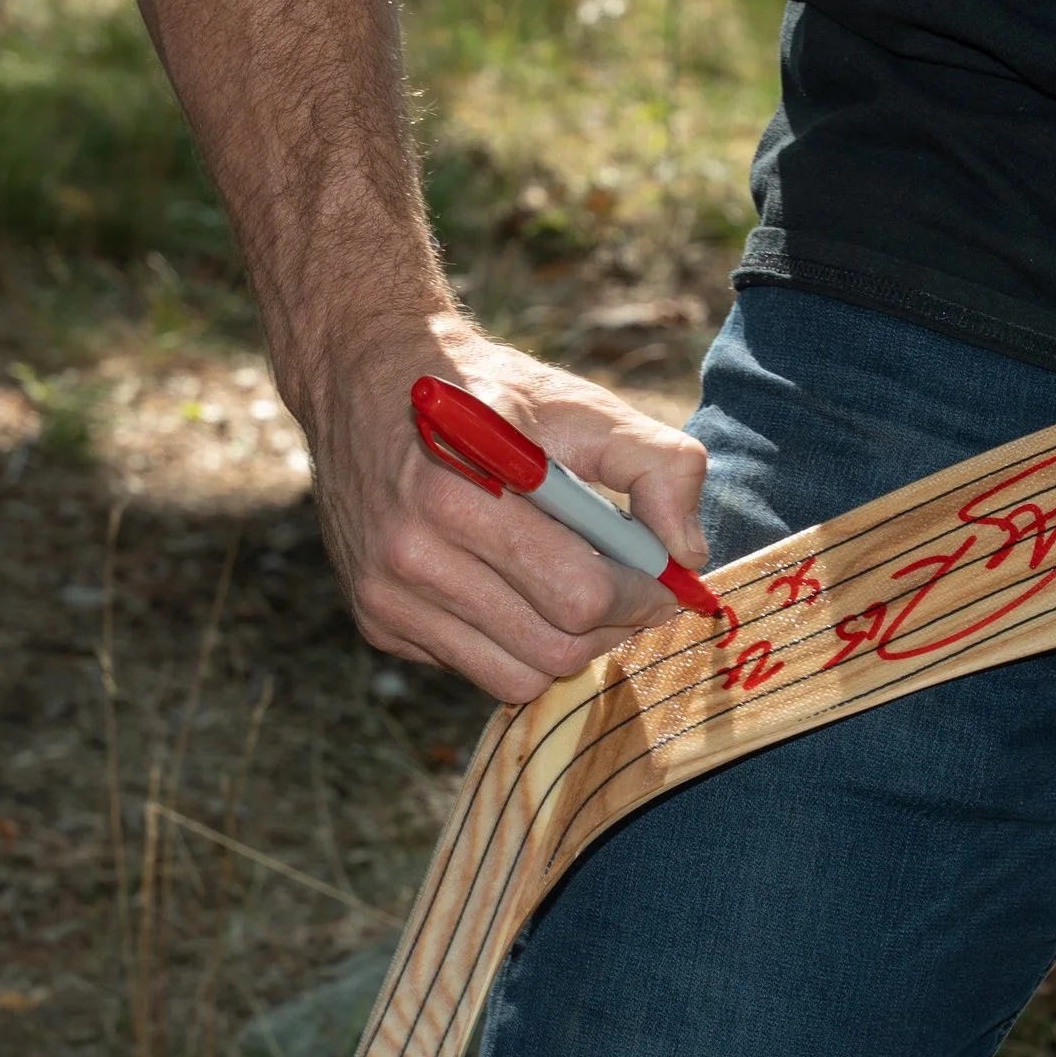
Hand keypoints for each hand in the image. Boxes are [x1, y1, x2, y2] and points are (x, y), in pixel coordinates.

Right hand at [294, 314, 709, 703]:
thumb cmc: (492, 394)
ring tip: (579, 590)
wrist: (366, 379)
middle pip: (556, 648)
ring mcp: (385, 593)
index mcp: (463, 488)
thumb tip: (688, 555)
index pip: (581, 594)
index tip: (665, 578)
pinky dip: (513, 644)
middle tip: (633, 591)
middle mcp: (412, 549)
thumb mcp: (586, 405)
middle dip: (614, 626)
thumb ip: (660, 466)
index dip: (641, 596)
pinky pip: (474, 669)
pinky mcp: (375, 619)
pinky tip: (515, 588)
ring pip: (517, 677)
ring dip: (569, 645)